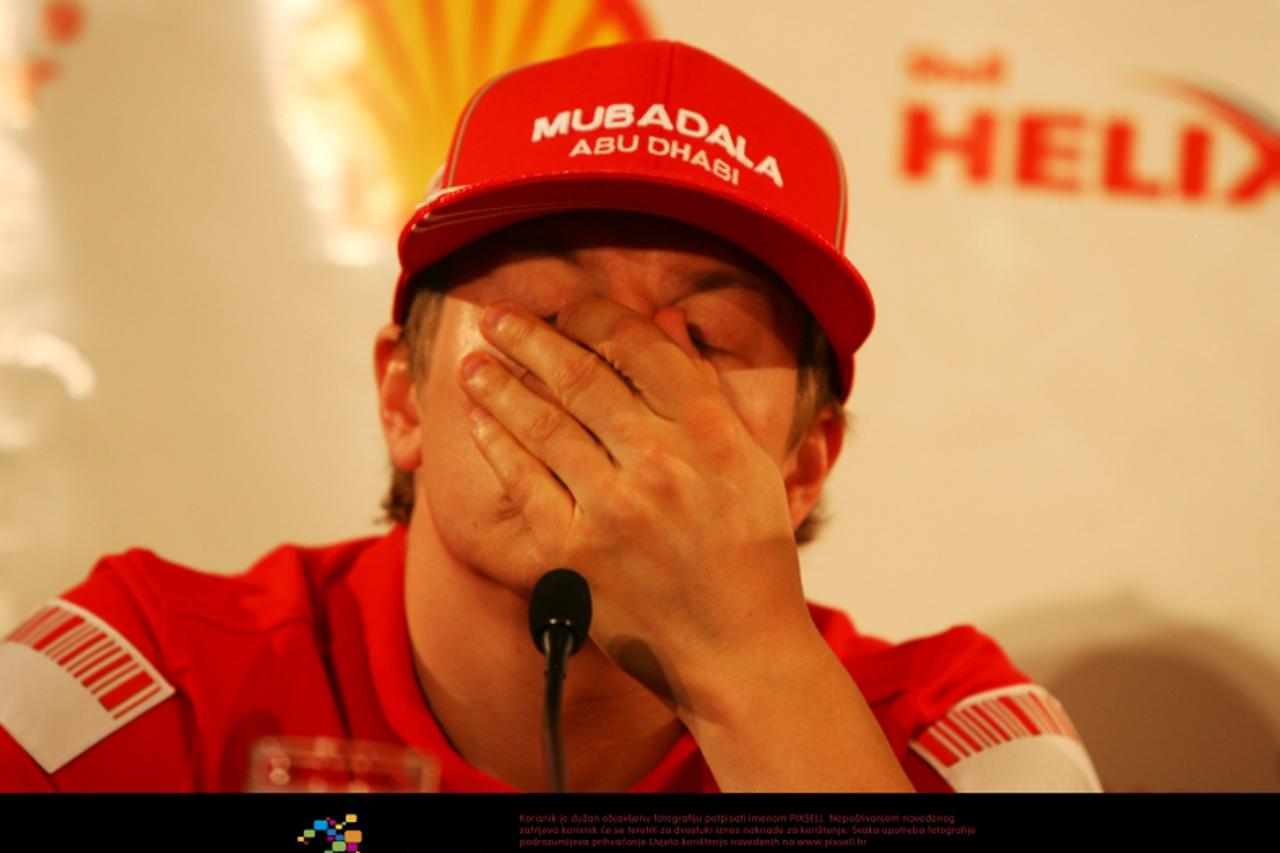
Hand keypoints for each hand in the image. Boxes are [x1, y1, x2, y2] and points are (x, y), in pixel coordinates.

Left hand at [457, 297, 818, 712]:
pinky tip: (482, 422)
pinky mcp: (575, 553)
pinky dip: (498, 445)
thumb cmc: (749, 555)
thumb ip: (703, 388)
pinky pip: (524, 483)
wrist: (738, 650)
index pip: (640, 348)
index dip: (593, 317)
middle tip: (499, 317)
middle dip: (529, 338)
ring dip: (500, 385)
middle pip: (580, 377)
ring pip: (542, 424)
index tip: (566, 308)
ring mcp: (613, 510)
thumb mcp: (748, 462)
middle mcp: (662, 464)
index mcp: (711, 434)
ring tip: (476, 365)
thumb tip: (663, 322)